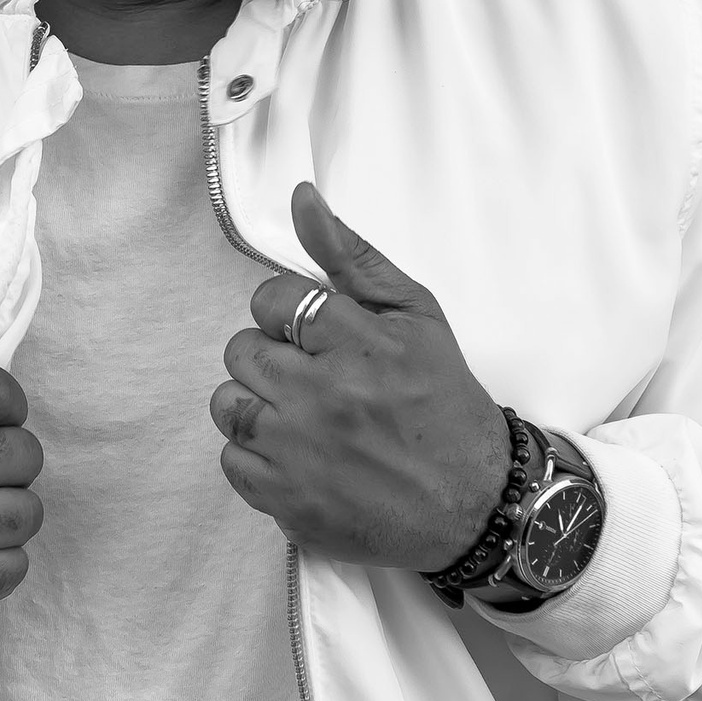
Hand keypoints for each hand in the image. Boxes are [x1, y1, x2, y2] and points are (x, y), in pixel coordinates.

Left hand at [209, 184, 510, 571]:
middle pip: (242, 350)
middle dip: (271, 356)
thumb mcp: (415, 315)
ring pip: (228, 404)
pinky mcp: (288, 501)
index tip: (312, 334)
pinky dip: (256, 455)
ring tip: (299, 414)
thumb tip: (301, 199)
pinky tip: (297, 453)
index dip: (287, 313)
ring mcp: (300, 453)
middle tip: (311, 375)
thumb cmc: (445, 402)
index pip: (272, 301)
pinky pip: (231, 459)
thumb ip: (352, 256)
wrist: (473, 501)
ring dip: (256, 404)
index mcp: (358, 344)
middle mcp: (323, 396)